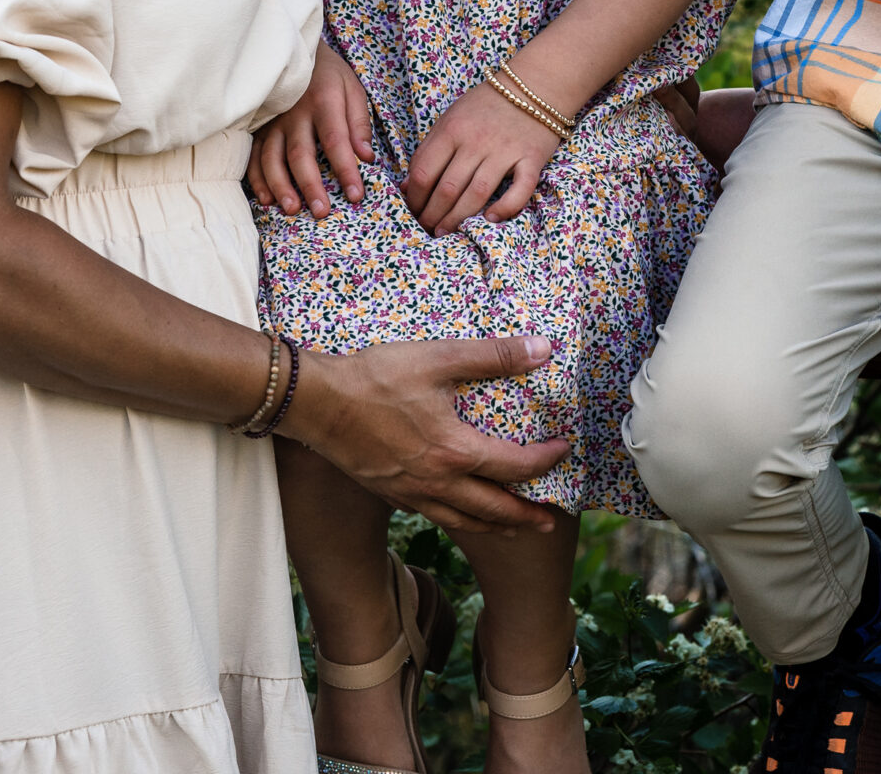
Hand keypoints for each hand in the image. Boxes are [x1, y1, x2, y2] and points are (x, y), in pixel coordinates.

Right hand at [249, 41, 374, 216]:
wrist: (295, 52)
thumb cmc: (329, 75)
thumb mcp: (352, 89)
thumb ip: (359, 123)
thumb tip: (366, 157)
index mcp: (324, 102)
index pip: (336, 141)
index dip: (346, 169)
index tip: (356, 195)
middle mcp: (295, 114)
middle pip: (301, 154)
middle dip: (311, 185)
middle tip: (321, 212)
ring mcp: (273, 122)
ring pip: (272, 158)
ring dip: (281, 186)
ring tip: (292, 209)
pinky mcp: (259, 129)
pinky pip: (254, 157)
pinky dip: (258, 179)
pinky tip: (267, 198)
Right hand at [288, 334, 572, 532]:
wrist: (317, 403)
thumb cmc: (376, 378)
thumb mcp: (439, 358)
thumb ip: (494, 356)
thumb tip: (542, 350)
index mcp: (454, 452)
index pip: (514, 466)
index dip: (545, 461)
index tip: (563, 450)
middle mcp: (436, 482)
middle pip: (492, 509)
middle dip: (525, 516)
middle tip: (550, 521)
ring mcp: (410, 493)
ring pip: (462, 521)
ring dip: (493, 527)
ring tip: (512, 530)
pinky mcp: (390, 493)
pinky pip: (433, 515)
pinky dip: (457, 519)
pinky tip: (458, 511)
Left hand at [401, 85, 559, 233]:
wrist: (534, 85)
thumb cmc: (486, 105)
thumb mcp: (451, 118)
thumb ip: (429, 149)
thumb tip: (408, 186)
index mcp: (452, 129)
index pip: (424, 172)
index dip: (414, 198)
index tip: (412, 211)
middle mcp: (477, 140)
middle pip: (447, 188)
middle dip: (432, 215)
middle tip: (426, 230)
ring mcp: (505, 150)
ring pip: (477, 193)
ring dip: (457, 219)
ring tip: (445, 232)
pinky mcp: (531, 158)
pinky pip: (520, 189)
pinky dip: (506, 207)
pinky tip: (490, 218)